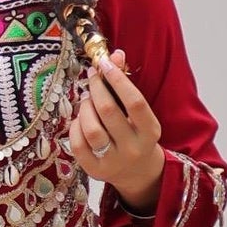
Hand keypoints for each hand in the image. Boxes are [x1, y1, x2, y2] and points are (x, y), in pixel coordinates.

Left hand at [68, 49, 163, 211]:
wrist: (137, 172)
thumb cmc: (136, 134)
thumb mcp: (138, 112)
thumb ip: (126, 85)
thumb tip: (115, 54)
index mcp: (150, 131)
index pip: (135, 102)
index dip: (118, 80)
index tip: (105, 64)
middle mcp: (133, 148)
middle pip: (108, 112)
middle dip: (96, 88)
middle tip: (92, 77)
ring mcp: (113, 161)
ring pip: (92, 129)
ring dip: (85, 108)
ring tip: (87, 100)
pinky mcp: (95, 171)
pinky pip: (78, 144)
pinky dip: (75, 126)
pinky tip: (80, 120)